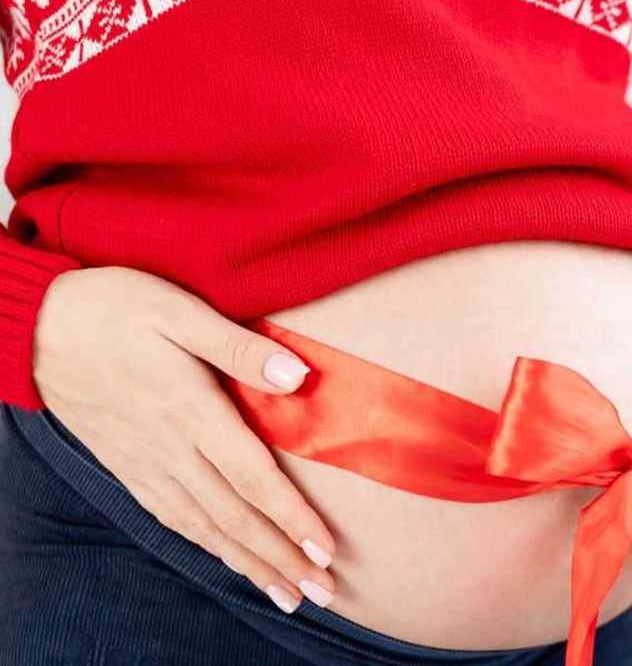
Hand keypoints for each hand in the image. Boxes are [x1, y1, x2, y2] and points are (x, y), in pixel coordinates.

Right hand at [32, 267, 336, 613]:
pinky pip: (172, 519)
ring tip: (286, 593)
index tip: (326, 549)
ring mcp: (145, 464)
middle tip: (322, 590)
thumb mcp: (180, 311)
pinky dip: (207, 547)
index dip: (292, 518)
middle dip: (282, 558)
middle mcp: (170, 449)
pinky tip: (231, 562)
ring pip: (205, 528)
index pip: (253, 478)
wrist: (35, 326)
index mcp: (191, 411)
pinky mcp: (126, 467)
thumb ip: (240, 348)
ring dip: (250, 563)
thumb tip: (297, 376)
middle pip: (235, 517)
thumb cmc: (116, 308)